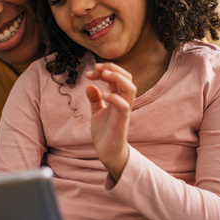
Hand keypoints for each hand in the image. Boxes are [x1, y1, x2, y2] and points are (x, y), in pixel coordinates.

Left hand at [85, 62, 134, 179]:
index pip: (117, 77)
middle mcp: (123, 102)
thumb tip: (89, 85)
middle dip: (113, 68)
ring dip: (117, 78)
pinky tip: (103, 95)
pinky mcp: (122, 121)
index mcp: (118, 98)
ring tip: (103, 74)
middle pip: (127, 78)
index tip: (89, 73)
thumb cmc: (104, 132)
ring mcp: (124, 111)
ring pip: (131, 89)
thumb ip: (95, 99)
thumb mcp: (96, 112)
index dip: (105, 70)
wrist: (107, 152)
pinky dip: (114, 97)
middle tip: (97, 67)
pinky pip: (124, 106)